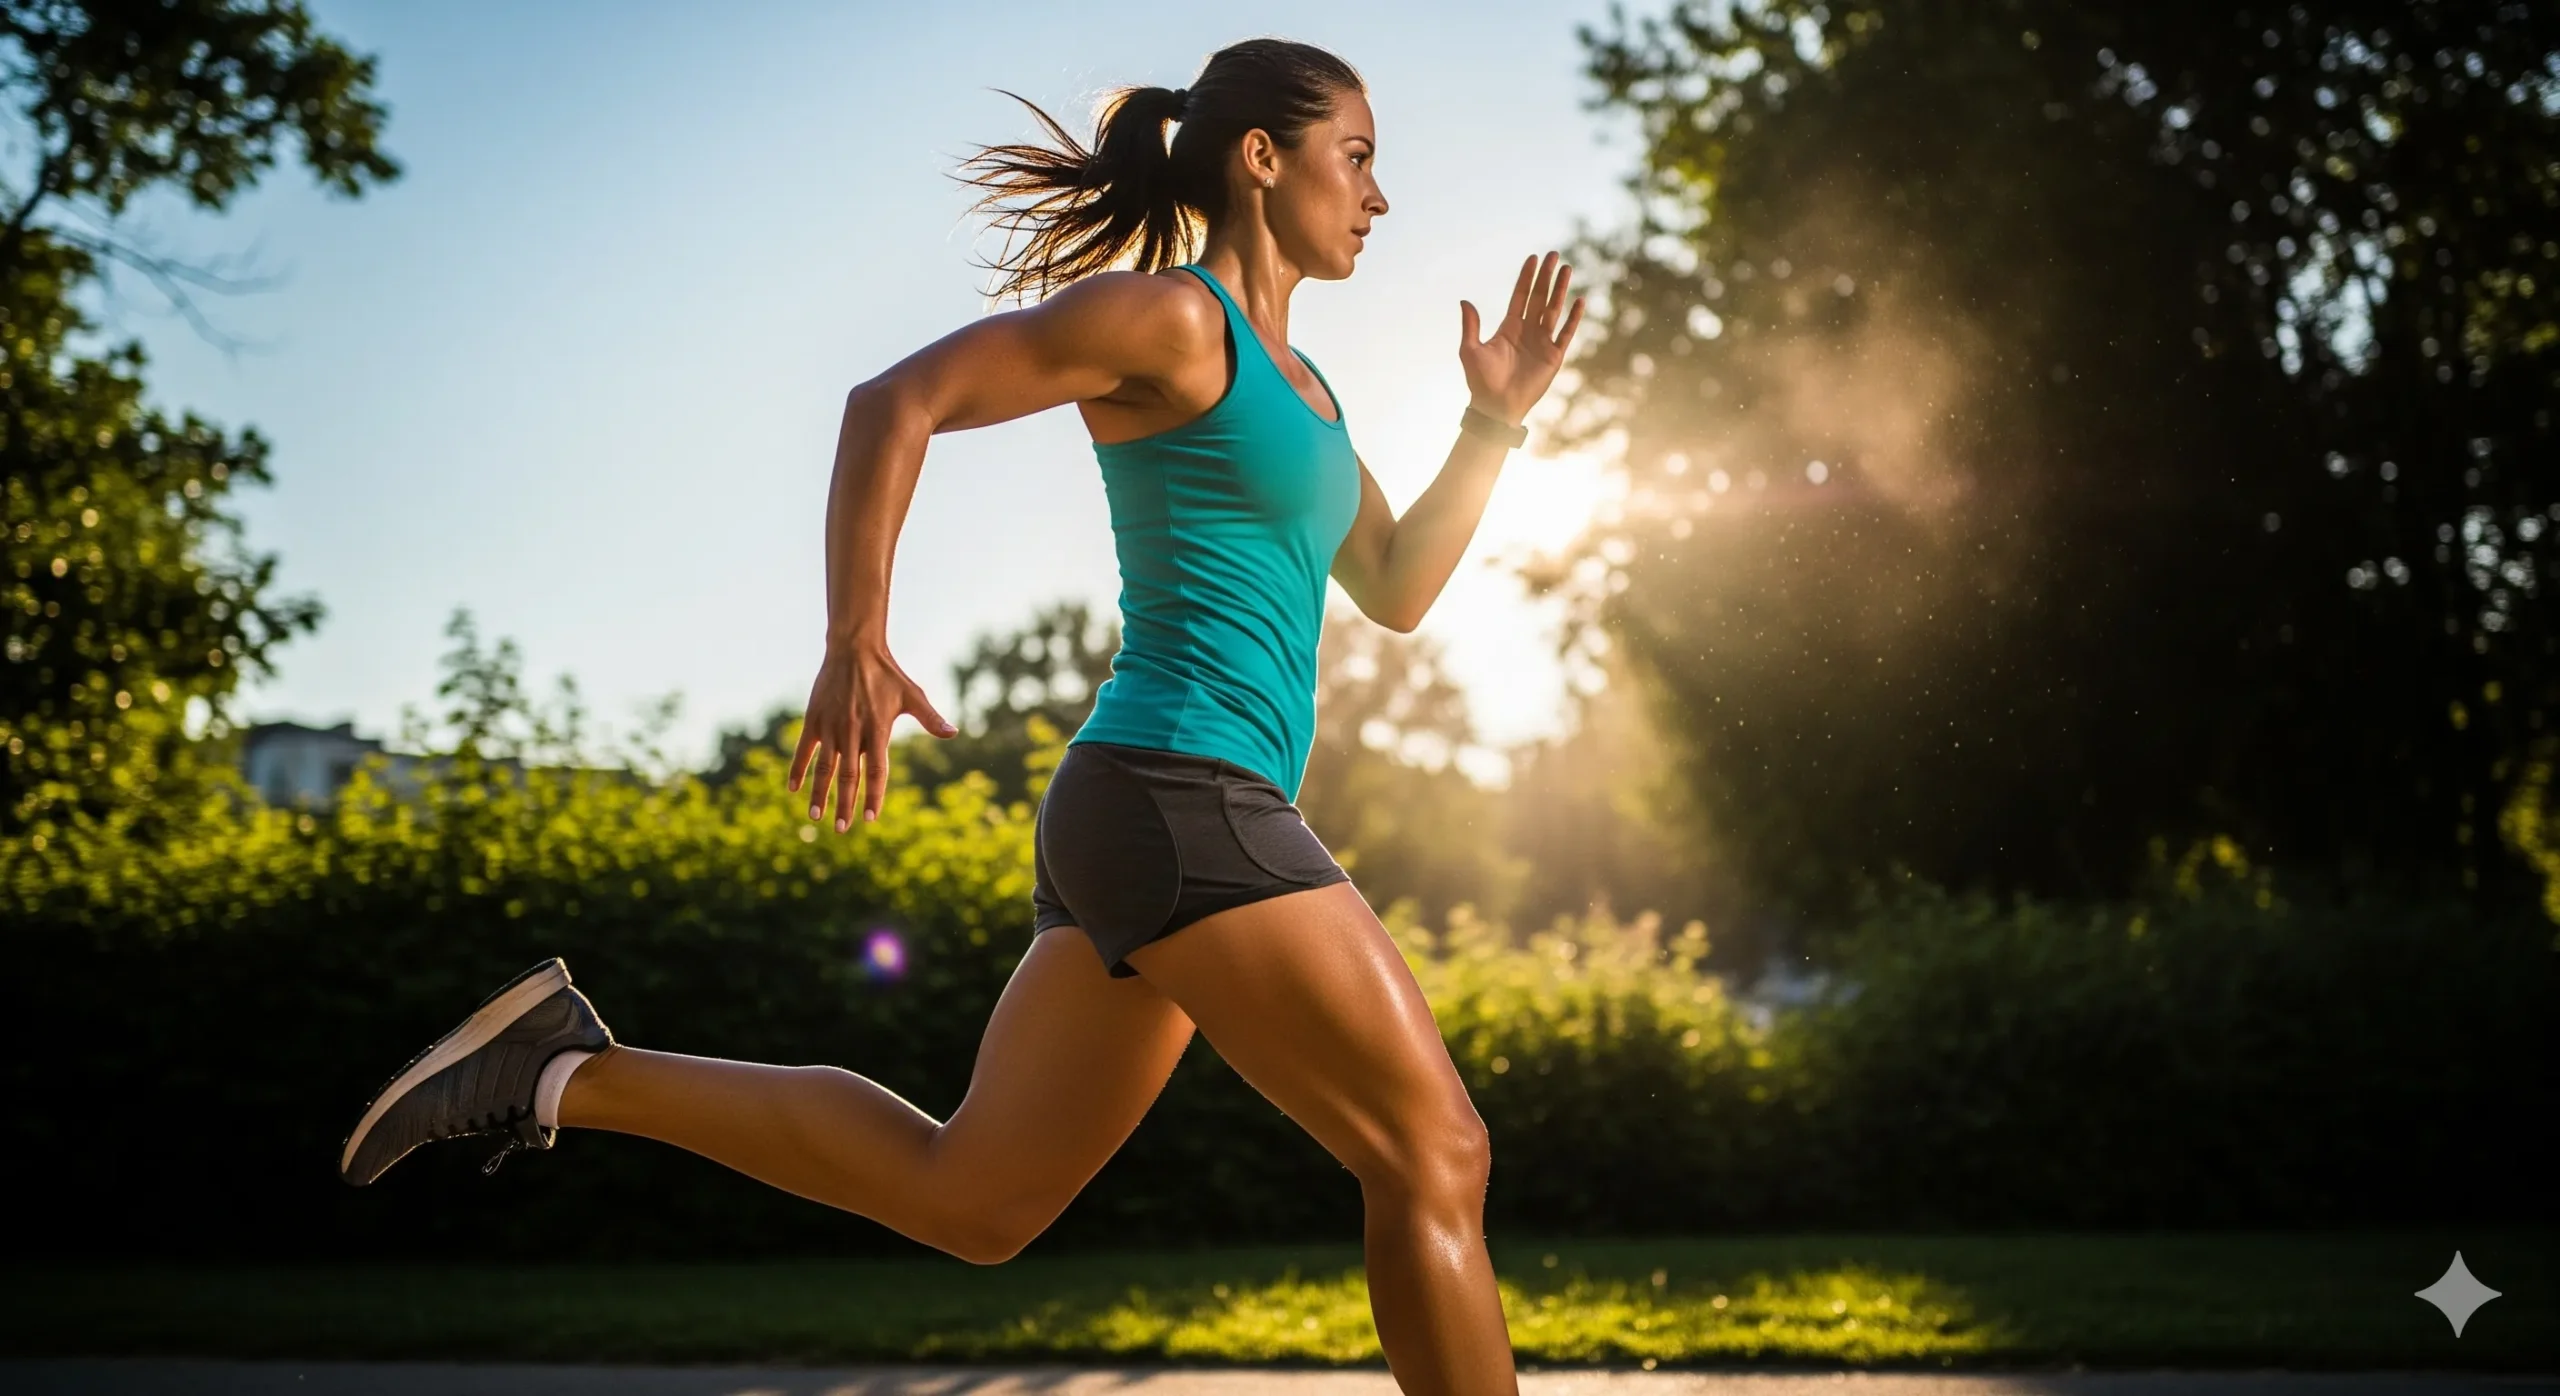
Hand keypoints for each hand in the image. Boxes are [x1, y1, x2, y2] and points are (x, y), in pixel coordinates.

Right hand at [788, 638, 956, 830]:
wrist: (854, 649)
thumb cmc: (887, 674)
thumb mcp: (913, 695)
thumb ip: (930, 718)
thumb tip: (954, 733)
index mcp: (878, 730)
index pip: (877, 772)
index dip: (874, 796)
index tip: (871, 819)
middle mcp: (853, 732)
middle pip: (849, 777)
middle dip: (845, 805)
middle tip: (843, 829)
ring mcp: (831, 727)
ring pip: (824, 769)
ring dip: (819, 794)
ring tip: (816, 818)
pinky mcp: (814, 720)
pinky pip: (803, 750)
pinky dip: (797, 769)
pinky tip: (792, 789)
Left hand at [1459, 251, 1586, 427]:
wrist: (1497, 407)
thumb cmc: (1481, 381)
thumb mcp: (1470, 350)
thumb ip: (1470, 326)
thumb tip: (1464, 301)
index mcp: (1509, 327)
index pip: (1520, 295)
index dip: (1526, 277)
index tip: (1533, 258)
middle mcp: (1527, 331)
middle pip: (1539, 297)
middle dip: (1547, 276)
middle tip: (1554, 255)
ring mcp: (1542, 342)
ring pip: (1554, 310)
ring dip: (1561, 290)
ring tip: (1568, 269)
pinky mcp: (1554, 356)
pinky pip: (1566, 333)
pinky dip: (1573, 318)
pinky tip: (1580, 300)